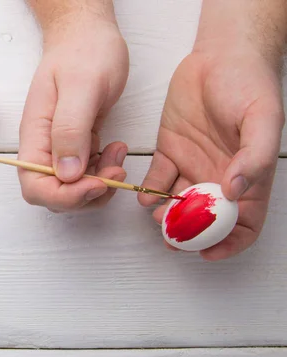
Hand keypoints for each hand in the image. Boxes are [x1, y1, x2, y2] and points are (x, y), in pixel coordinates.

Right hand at [18, 10, 129, 211]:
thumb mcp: (80, 87)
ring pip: (73, 189)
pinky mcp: (78, 144)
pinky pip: (88, 174)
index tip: (97, 183)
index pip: (36, 186)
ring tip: (119, 155)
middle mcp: (44, 147)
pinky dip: (105, 171)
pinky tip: (117, 149)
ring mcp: (60, 147)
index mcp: (35, 136)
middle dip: (87, 194)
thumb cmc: (83, 52)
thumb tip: (67, 174)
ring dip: (100, 184)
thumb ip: (70, 130)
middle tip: (116, 171)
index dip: (65, 196)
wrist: (88, 34)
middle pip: (54, 195)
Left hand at [138, 42, 284, 259]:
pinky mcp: (168, 151)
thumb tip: (237, 192)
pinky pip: (156, 179)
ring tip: (156, 217)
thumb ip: (254, 156)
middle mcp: (218, 176)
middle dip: (188, 234)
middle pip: (203, 220)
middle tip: (171, 239)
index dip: (229, 243)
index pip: (244, 223)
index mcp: (246, 176)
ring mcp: (191, 165)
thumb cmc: (249, 83)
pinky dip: (148, 192)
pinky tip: (143, 195)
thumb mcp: (263, 118)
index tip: (207, 252)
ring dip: (165, 217)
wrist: (219, 54)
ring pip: (176, 204)